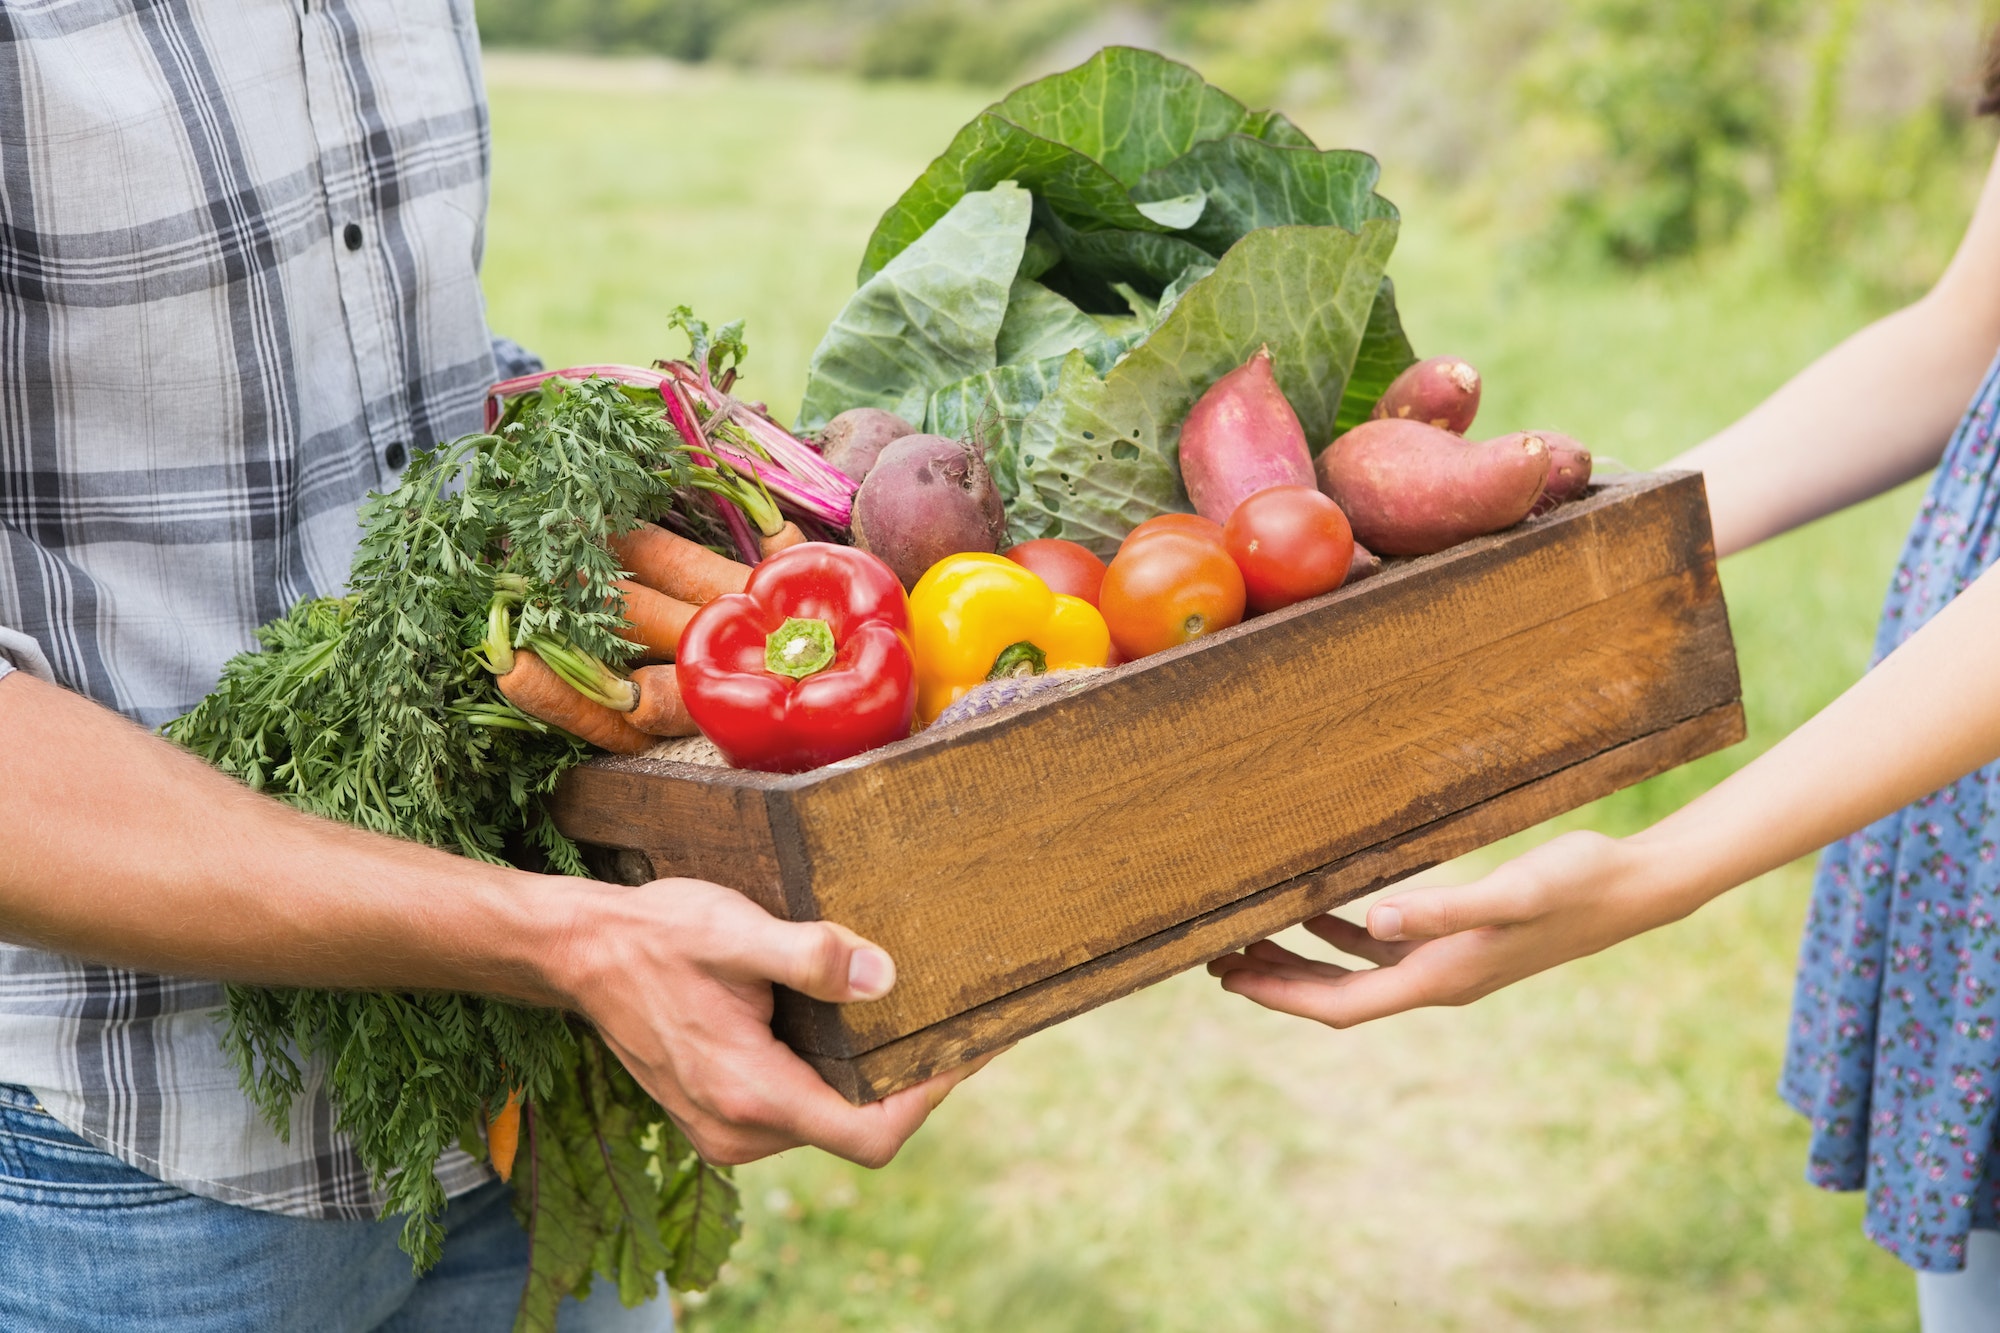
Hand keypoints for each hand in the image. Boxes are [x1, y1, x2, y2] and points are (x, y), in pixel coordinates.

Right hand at [551, 877, 992, 1166]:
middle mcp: (738, 1131)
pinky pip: (797, 1112)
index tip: (967, 1049)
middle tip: (953, 1024)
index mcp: (750, 1094)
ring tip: (906, 1019)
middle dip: (908, 1084)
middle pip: (856, 1133)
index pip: (869, 1136)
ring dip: (869, 1081)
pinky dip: (831, 1078)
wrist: (581, 953)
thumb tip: (884, 976)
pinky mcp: (720, 1116)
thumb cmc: (657, 935)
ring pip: (828, 1123)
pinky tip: (846, 1029)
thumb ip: (810, 955)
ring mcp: (726, 1131)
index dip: (928, 1099)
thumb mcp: (735, 930)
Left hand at [1207, 830, 1687, 1027]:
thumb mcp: (1510, 892)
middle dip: (1276, 982)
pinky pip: (1385, 948)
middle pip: (1338, 996)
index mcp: (1440, 978)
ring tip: (1248, 938)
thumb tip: (1373, 923)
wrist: (1633, 890)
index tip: (1228, 977)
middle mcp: (1439, 981)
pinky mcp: (1461, 941)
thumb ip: (1443, 906)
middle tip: (1215, 957)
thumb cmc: (1575, 884)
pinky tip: (1320, 910)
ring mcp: (1449, 964)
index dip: (1281, 996)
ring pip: (1356, 973)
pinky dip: (1342, 935)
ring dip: (1302, 961)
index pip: (1341, 1004)